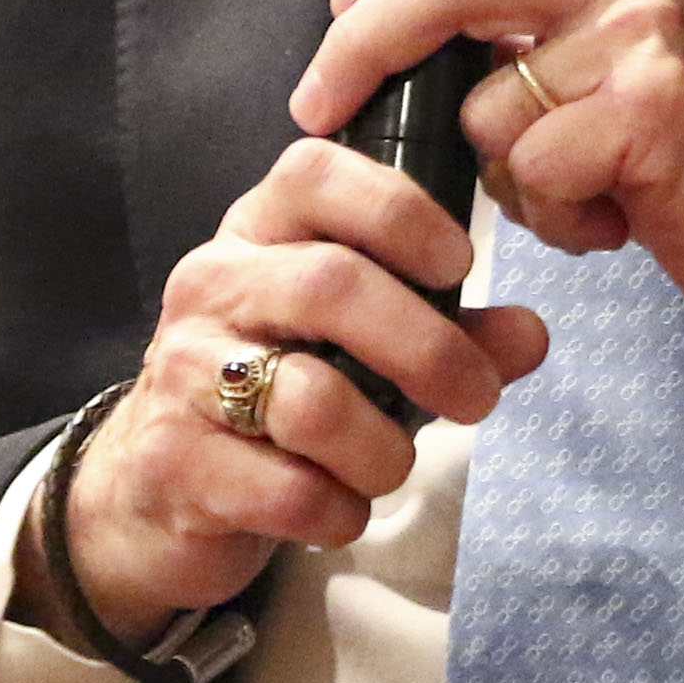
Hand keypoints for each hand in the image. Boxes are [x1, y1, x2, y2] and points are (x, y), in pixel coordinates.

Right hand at [49, 138, 551, 636]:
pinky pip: (286, 489)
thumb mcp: (357, 345)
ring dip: (383, 450)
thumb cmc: (273, 393)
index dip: (399, 210)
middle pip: (330, 285)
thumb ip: (446, 330)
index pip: (313, 172)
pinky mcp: (174, 462)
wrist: (154, 491)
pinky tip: (336, 508)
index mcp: (257, 234)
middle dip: (426, 348)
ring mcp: (182, 372)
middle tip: (476, 398)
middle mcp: (211, 285)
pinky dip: (337, 510)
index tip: (459, 265)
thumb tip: (529, 334)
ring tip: (389, 466)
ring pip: (311, 400)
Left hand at [292, 0, 683, 332]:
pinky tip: (605, 217)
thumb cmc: (683, 137)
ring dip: (497, 172)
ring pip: (484, 103)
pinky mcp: (653, 112)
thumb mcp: (603, 40)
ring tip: (563, 187)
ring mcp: (644, 35)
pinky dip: (549, 213)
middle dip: (358, 45)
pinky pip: (532, 167)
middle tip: (318, 100)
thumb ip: (516, 11)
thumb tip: (379, 17)